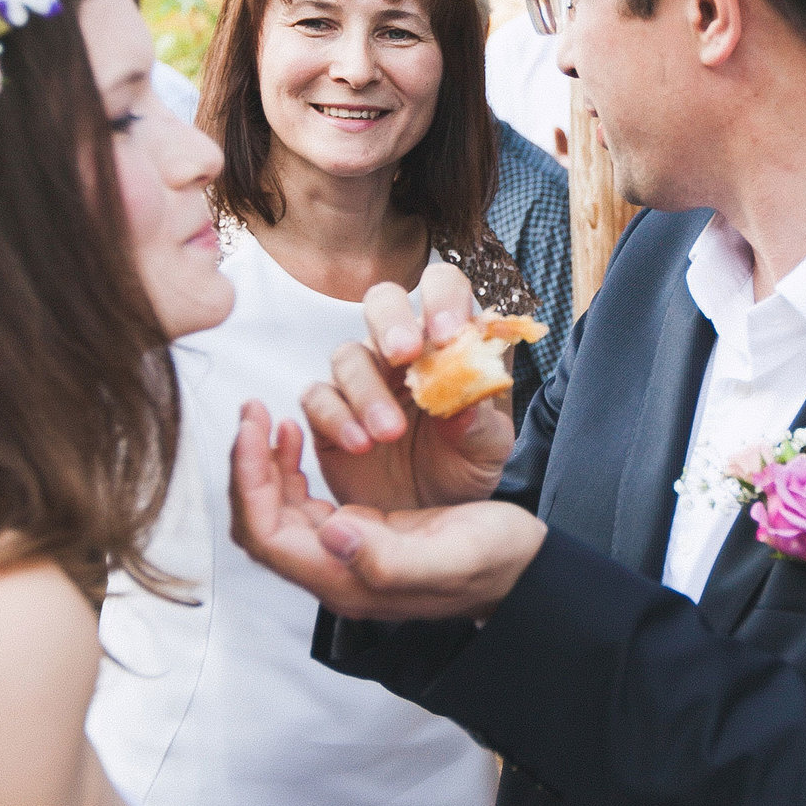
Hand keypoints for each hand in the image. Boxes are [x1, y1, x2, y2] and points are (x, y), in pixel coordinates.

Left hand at [229, 401, 543, 621]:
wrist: (523, 570)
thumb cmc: (495, 561)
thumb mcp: (452, 556)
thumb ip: (387, 556)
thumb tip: (330, 532)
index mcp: (347, 581)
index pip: (266, 534)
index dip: (250, 480)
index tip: (254, 426)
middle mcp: (335, 572)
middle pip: (260, 523)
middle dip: (247, 467)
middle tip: (252, 411)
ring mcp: (344, 555)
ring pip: (276, 511)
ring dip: (264, 464)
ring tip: (269, 418)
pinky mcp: (360, 534)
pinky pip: (302, 503)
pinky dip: (291, 467)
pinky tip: (301, 435)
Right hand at [302, 261, 513, 511]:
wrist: (428, 517)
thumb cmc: (463, 470)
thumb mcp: (487, 452)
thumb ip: (481, 425)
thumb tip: (464, 404)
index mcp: (445, 343)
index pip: (442, 289)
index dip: (443, 299)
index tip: (449, 334)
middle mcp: (398, 351)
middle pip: (382, 301)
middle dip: (391, 320)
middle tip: (405, 355)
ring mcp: (360, 378)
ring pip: (348, 354)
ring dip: (367, 390)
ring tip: (389, 433)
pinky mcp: (327, 413)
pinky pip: (318, 397)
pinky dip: (336, 418)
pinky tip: (361, 445)